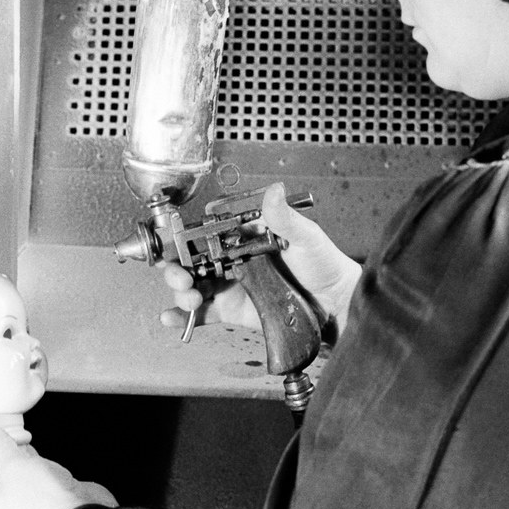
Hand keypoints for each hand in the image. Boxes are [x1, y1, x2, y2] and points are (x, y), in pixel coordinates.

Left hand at [0, 416, 117, 508]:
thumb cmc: (43, 503)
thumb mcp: (11, 464)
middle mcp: (2, 502)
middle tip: (2, 429)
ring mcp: (23, 499)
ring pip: (11, 469)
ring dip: (14, 450)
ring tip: (18, 434)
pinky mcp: (43, 493)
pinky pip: (29, 472)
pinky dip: (29, 457)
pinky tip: (32, 446)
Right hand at [160, 183, 361, 333]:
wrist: (337, 304)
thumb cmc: (325, 265)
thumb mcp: (306, 237)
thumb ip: (285, 218)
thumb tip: (274, 191)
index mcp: (245, 237)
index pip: (207, 234)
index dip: (186, 239)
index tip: (177, 243)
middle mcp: (233, 260)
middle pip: (192, 261)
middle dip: (177, 268)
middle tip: (181, 275)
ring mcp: (232, 285)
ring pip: (194, 286)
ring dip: (181, 291)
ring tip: (189, 296)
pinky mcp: (233, 310)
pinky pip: (204, 313)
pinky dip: (184, 316)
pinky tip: (171, 317)